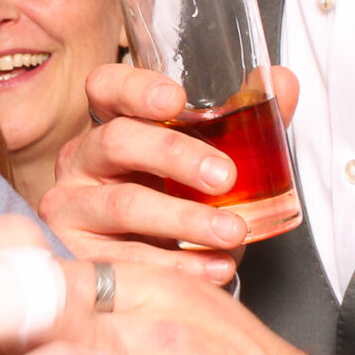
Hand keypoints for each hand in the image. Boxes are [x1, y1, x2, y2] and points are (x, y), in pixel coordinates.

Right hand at [40, 65, 300, 285]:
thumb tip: (283, 82)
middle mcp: (82, 161)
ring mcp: (71, 207)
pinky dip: (177, 265)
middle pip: (117, 140)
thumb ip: (245, 120)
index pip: (106, 88)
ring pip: (123, 204)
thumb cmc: (175, 205)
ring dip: (184, 219)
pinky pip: (124, 259)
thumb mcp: (209, 161)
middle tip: (224, 175)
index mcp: (111, 125)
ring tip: (232, 232)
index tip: (175, 100)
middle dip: (175, 155)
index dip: (134, 87)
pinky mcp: (76, 255)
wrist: (155, 272)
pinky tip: (214, 267)